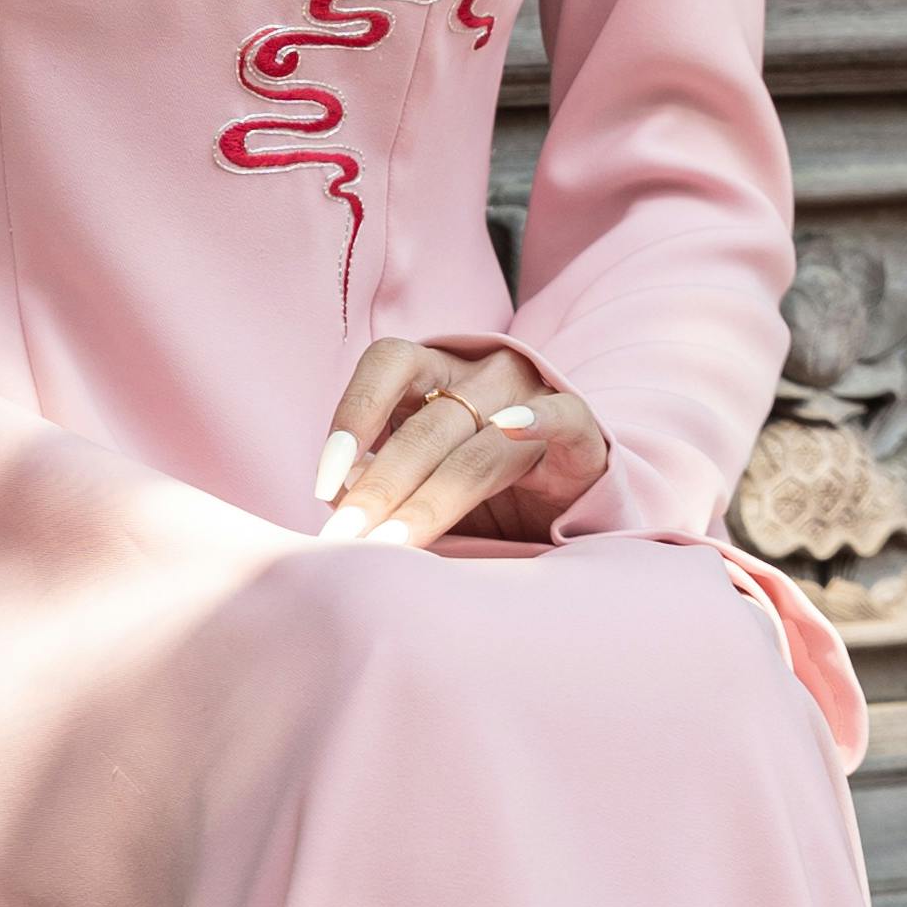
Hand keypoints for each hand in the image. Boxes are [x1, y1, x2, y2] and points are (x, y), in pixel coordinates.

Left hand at [311, 336, 611, 550]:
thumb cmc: (478, 488)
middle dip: (382, 485)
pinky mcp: (581, 431)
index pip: (388, 363)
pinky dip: (540, 422)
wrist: (564, 497)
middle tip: (348, 537)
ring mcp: (534, 398)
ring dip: (432, 497)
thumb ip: (379, 479)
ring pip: (480, 443)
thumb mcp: (420, 480)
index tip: (325, 480)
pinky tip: (511, 434)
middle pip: (427, 425)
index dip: (354, 411)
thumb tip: (340, 495)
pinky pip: (564, 415)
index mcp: (437, 371)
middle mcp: (483, 375)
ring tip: (393, 543)